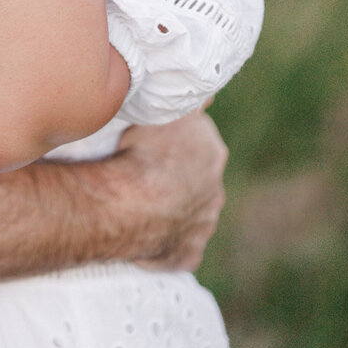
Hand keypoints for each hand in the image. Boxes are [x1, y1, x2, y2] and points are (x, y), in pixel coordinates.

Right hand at [113, 112, 228, 271]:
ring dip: (172, 212)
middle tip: (146, 176)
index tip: (155, 146)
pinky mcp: (187, 254)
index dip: (176, 144)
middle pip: (197, 182)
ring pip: (189, 216)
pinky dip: (164, 243)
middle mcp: (215, 191)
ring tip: (141, 206)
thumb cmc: (144, 150)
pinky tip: (145, 236)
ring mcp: (203, 226)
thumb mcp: (167, 111)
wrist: (132, 202)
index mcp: (212, 154)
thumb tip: (208, 93)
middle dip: (178, 181)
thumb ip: (191, 103)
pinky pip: (177, 248)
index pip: (199, 145)